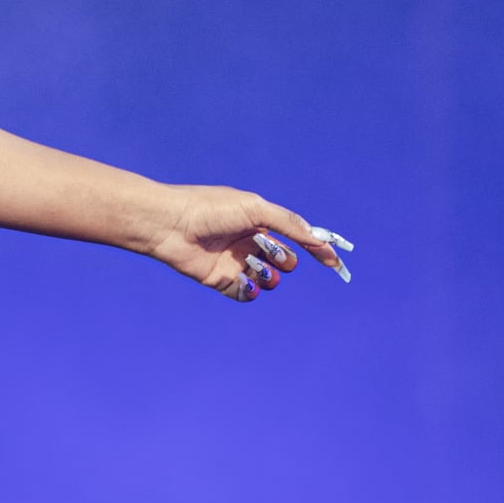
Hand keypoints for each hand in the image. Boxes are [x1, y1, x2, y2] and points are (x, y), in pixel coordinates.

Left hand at [149, 185, 352, 301]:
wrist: (170, 225)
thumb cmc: (210, 209)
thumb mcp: (254, 208)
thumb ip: (288, 223)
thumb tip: (318, 239)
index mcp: (259, 221)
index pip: (296, 237)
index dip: (316, 249)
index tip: (333, 262)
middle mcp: (249, 242)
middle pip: (285, 260)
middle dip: (286, 260)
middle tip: (268, 251)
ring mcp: (235, 262)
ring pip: (269, 279)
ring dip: (269, 276)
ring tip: (253, 266)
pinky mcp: (220, 280)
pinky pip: (246, 294)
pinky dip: (250, 291)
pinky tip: (242, 281)